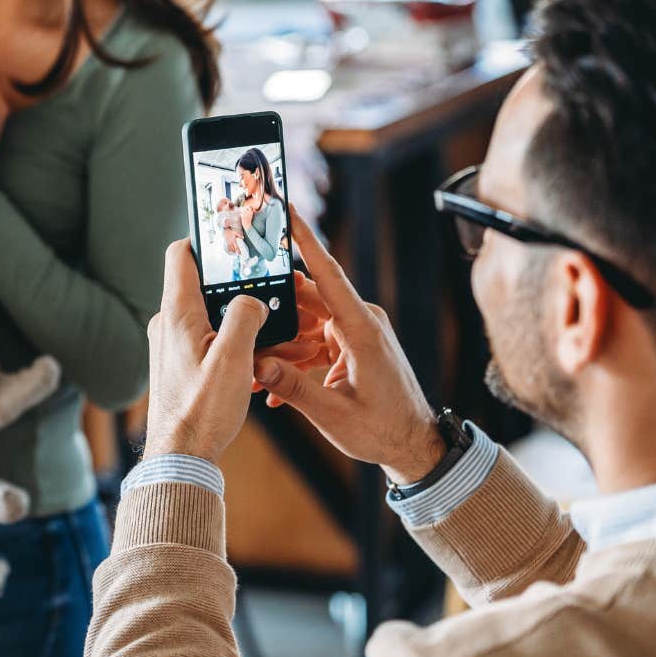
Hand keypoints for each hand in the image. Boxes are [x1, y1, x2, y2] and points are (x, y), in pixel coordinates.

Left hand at [142, 240, 270, 461]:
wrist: (180, 456)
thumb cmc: (202, 409)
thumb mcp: (234, 358)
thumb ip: (246, 317)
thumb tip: (252, 300)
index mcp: (177, 313)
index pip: (181, 254)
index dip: (206, 239)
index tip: (233, 237)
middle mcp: (168, 323)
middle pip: (203, 285)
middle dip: (239, 287)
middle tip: (272, 292)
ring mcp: (171, 344)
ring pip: (210, 316)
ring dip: (241, 321)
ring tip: (277, 334)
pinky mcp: (178, 364)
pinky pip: (207, 341)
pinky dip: (232, 343)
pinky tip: (258, 360)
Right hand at [251, 203, 443, 483]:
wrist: (414, 447)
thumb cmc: (383, 430)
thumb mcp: (333, 414)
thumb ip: (293, 388)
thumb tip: (257, 365)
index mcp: (361, 329)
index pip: (327, 274)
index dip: (304, 239)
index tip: (286, 209)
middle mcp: (361, 322)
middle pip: (306, 299)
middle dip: (272, 312)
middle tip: (240, 316)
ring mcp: (356, 333)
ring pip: (305, 323)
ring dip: (280, 344)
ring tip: (254, 369)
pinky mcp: (352, 346)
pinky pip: (314, 341)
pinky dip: (294, 360)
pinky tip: (273, 387)